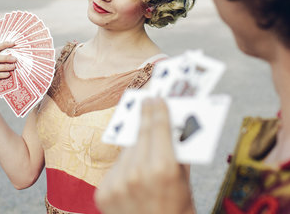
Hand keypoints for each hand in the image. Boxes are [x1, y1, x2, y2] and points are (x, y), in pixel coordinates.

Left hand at [95, 98, 194, 213]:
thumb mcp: (185, 187)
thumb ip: (178, 157)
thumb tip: (175, 129)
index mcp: (162, 169)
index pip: (158, 126)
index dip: (158, 108)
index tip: (157, 96)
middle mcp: (136, 173)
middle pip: (140, 133)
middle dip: (145, 116)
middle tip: (147, 100)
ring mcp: (117, 183)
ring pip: (127, 149)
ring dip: (135, 139)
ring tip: (141, 127)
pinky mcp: (103, 193)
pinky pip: (116, 168)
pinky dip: (125, 163)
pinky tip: (134, 164)